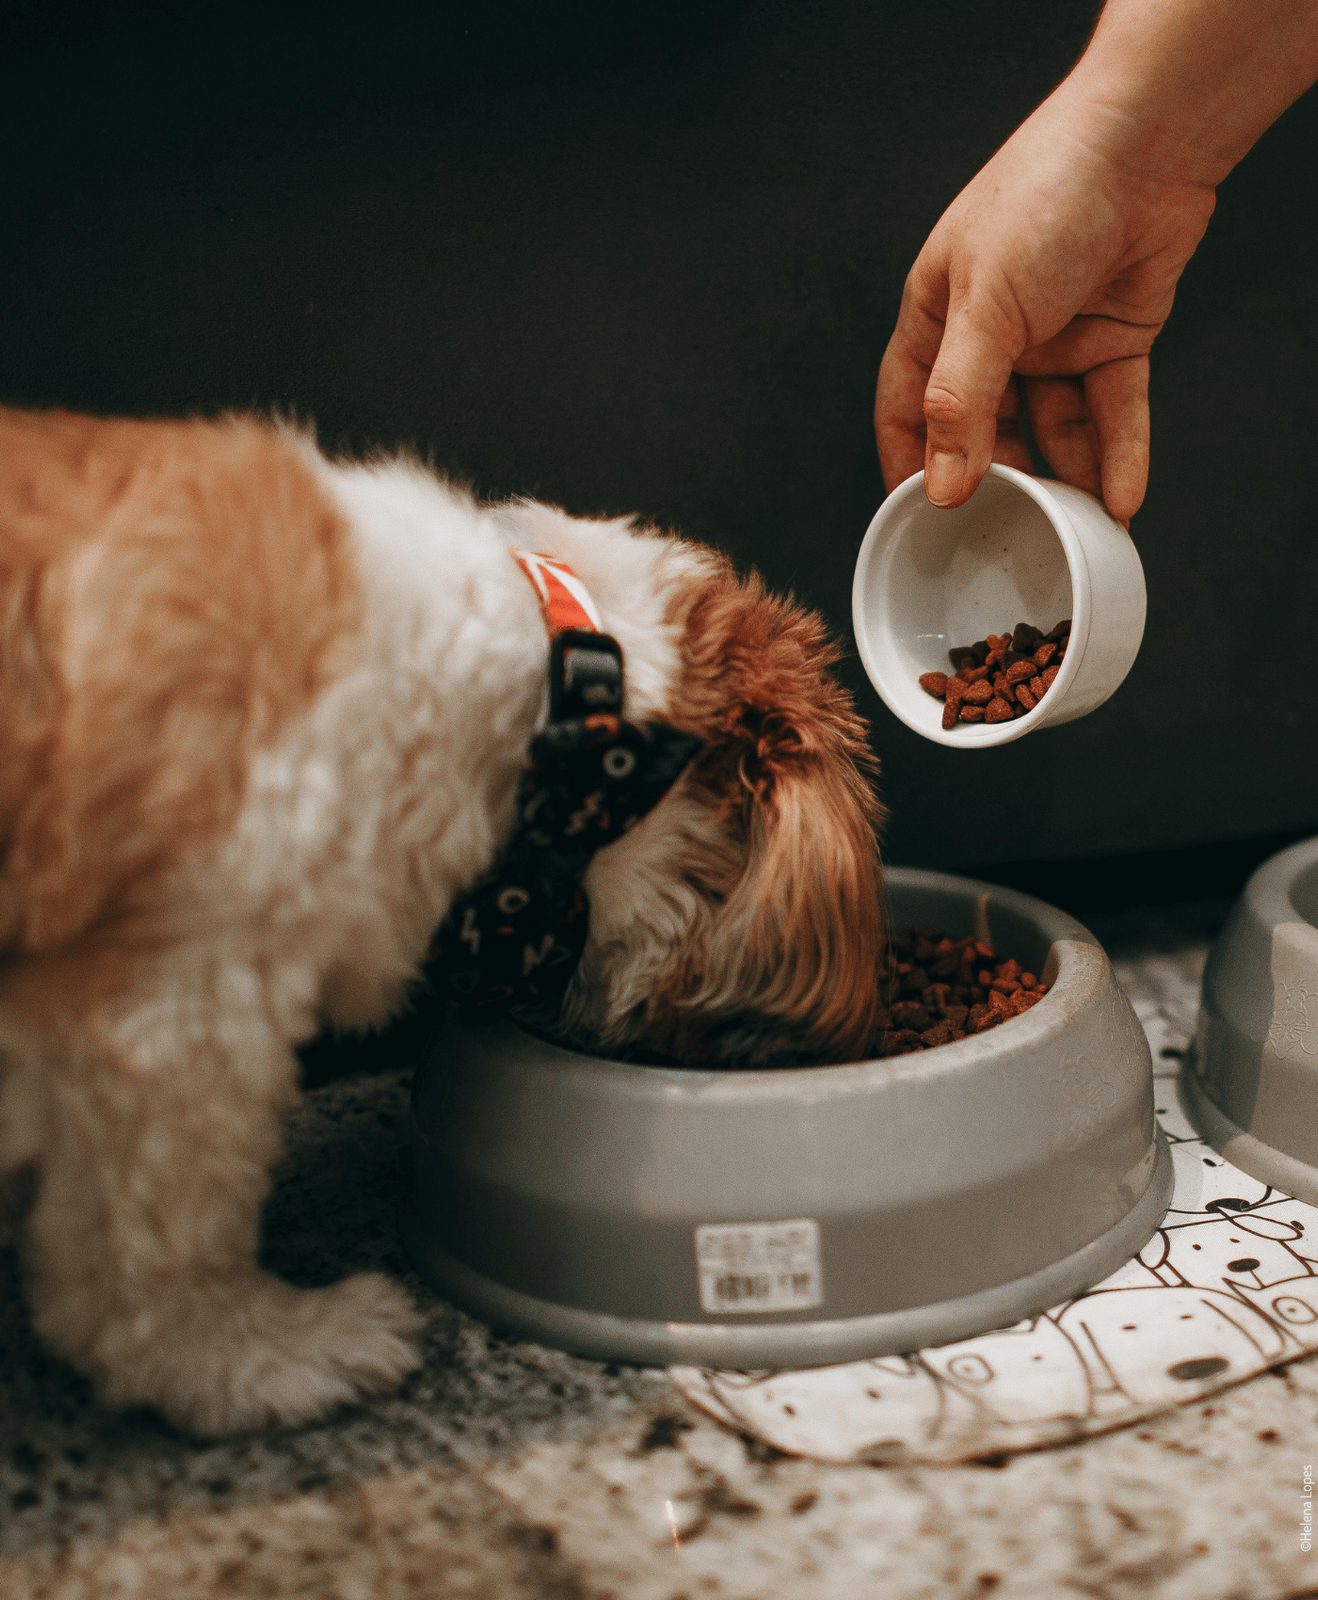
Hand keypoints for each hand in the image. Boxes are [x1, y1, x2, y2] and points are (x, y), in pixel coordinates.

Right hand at [875, 90, 1216, 519]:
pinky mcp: (1113, 337)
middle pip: (985, 428)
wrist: (1144, 143)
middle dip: (998, 481)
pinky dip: (1117, 452)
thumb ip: (960, 402)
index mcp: (939, 318)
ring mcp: (1055, 338)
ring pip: (1054, 426)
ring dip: (1066, 477)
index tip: (918, 522)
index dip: (910, 465)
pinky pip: (1111, 409)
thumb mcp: (983, 309)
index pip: (907, 408)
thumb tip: (943, 486)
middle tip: (1005, 533)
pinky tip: (1120, 496)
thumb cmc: (1044, 197)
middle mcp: (992, 333)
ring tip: (1073, 527)